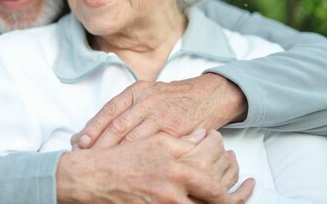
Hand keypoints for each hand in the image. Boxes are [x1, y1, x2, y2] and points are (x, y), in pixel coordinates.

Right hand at [56, 130, 253, 203]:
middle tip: (246, 190)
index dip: (230, 173)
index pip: (213, 172)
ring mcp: (164, 202)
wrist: (87, 178)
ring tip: (232, 198)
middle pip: (215, 197)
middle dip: (235, 196)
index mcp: (173, 162)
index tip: (238, 171)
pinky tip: (201, 202)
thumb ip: (180, 140)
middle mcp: (172, 184)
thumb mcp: (150, 141)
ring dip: (220, 202)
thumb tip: (204, 136)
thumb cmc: (116, 158)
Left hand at [71, 74, 247, 148]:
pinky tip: (131, 166)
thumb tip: (90, 130)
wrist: (207, 96)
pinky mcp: (177, 129)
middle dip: (99, 142)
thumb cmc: (172, 100)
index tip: (79, 142)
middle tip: (85, 156)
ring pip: (133, 136)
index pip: (109, 110)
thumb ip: (123, 111)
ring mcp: (162, 114)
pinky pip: (154, 145)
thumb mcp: (146, 96)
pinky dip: (141, 156)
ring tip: (103, 164)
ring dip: (116, 151)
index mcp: (136, 91)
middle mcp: (147, 100)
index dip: (93, 127)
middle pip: (117, 124)